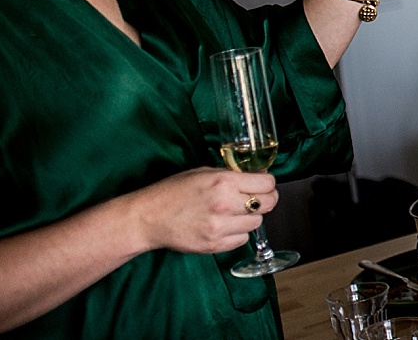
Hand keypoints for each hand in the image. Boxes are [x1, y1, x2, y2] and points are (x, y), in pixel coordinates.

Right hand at [127, 168, 277, 254]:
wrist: (148, 218)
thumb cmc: (173, 191)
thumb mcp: (204, 173)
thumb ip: (232, 176)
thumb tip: (257, 178)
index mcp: (225, 182)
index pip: (268, 183)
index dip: (268, 183)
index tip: (263, 185)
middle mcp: (226, 204)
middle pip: (268, 204)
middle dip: (265, 199)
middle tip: (255, 199)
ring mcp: (221, 227)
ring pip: (257, 223)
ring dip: (250, 217)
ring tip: (234, 213)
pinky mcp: (214, 245)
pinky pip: (242, 240)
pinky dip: (238, 233)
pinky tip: (225, 226)